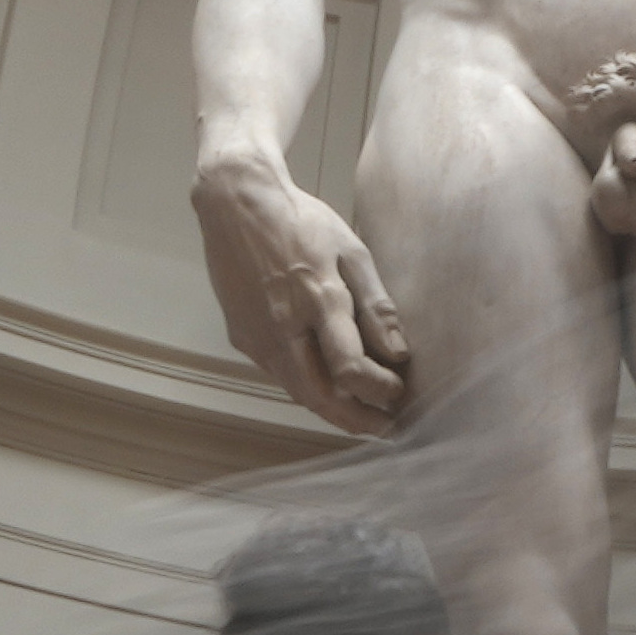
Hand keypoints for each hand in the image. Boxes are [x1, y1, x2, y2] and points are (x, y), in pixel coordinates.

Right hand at [195, 154, 416, 434]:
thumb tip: (398, 353)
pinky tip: (327, 382)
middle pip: (319, 395)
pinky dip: (307, 385)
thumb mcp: (351, 251)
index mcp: (317, 298)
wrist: (235, 204)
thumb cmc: (301, 222)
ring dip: (331, 408)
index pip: (350, 367)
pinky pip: (280, 373)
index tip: (400, 391)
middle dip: (355, 420)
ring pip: (297, 389)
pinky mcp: (241, 338)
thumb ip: (375, 305)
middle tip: (384, 430)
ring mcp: (257, 335)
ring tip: (362, 412)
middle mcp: (283, 325)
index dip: (378, 390)